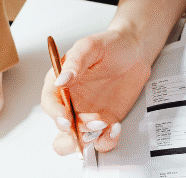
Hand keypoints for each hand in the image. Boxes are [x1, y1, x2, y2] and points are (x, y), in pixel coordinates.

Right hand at [40, 29, 152, 154]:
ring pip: (78, 140)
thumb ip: (75, 62)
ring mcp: (87, 114)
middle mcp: (71, 102)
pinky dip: (107, 141)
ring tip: (105, 125)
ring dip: (89, 140)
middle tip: (90, 125)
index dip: (55, 113)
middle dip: (74, 133)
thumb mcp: (91, 46)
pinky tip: (115, 127)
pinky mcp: (104, 122)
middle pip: (61, 129)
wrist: (135, 50)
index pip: (49, 103)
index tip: (66, 117)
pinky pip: (100, 141)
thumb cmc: (111, 44)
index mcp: (61, 83)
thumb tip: (60, 80)